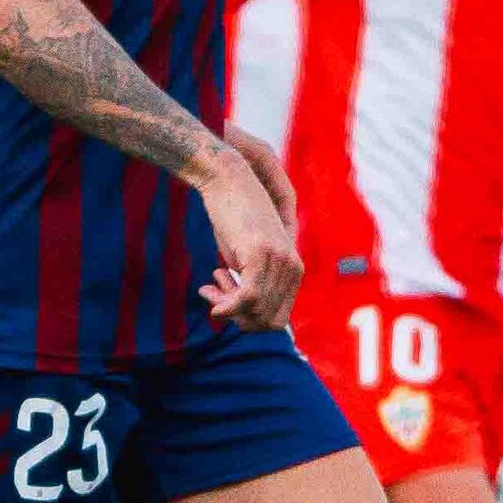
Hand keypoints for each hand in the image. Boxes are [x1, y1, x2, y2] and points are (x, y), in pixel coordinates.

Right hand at [194, 128, 303, 328]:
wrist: (227, 180)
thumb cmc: (233, 218)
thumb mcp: (246, 255)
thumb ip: (254, 281)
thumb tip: (244, 313)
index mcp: (294, 269)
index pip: (278, 320)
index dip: (249, 319)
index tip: (226, 299)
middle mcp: (293, 267)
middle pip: (268, 322)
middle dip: (237, 317)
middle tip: (214, 290)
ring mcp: (280, 260)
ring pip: (257, 312)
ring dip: (227, 306)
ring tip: (211, 282)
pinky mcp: (261, 253)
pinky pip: (248, 299)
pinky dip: (226, 305)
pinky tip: (208, 290)